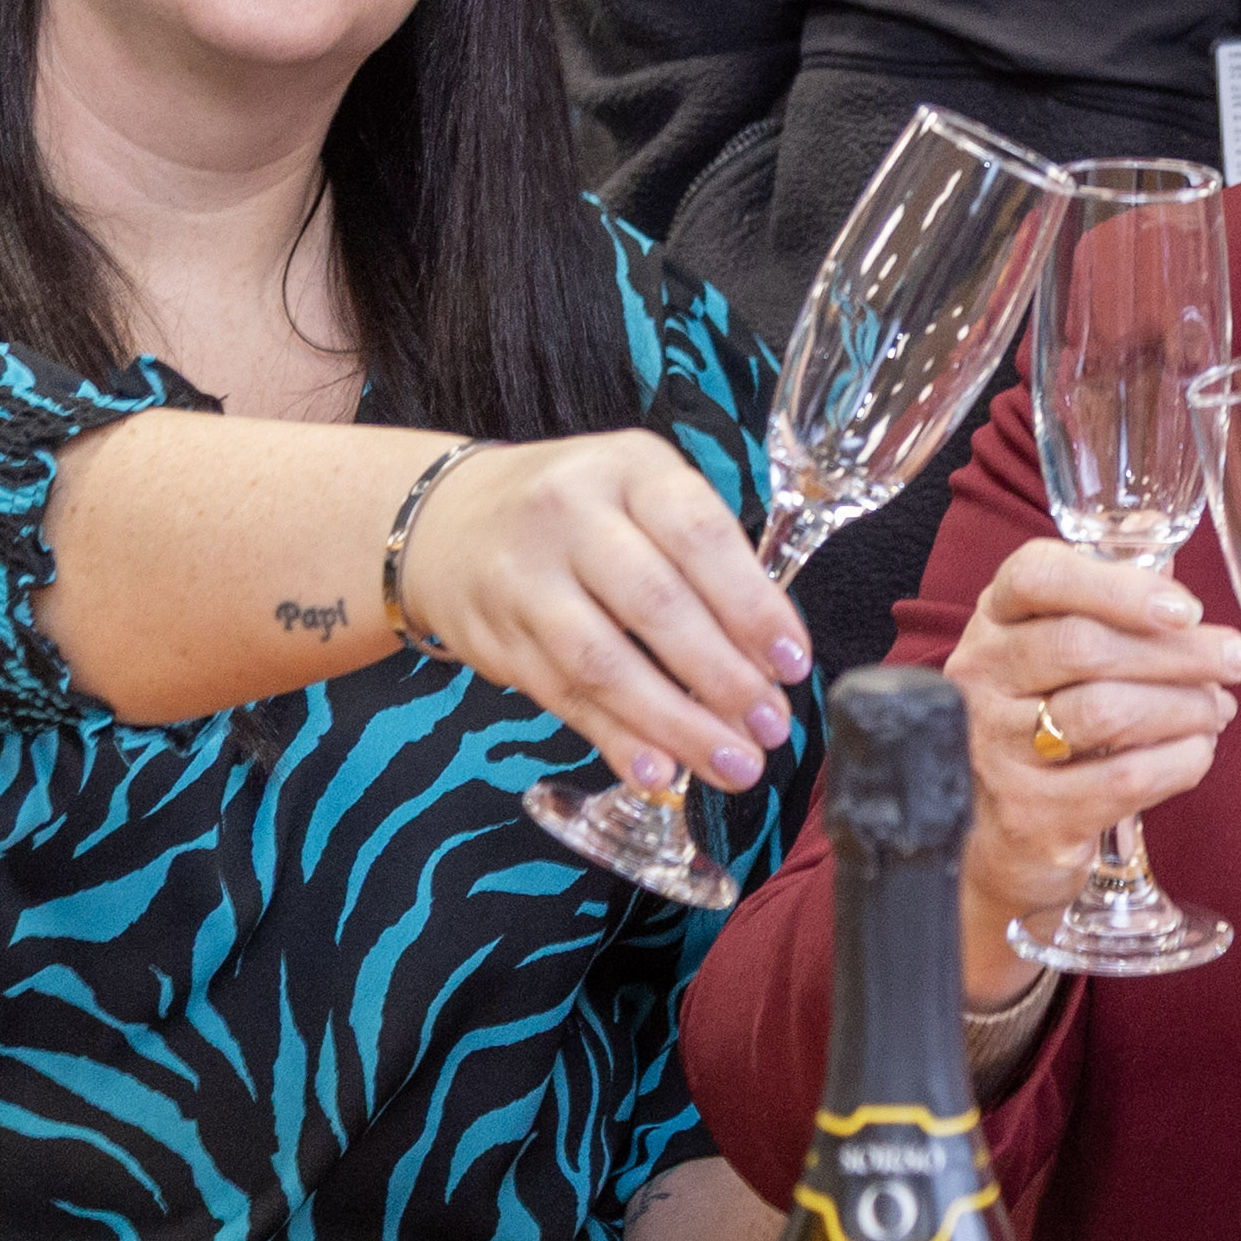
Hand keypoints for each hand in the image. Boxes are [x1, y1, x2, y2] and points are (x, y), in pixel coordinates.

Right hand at [397, 431, 810, 798]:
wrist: (447, 521)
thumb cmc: (580, 510)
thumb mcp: (641, 492)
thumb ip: (703, 555)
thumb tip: (771, 655)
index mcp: (629, 469)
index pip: (699, 536)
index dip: (752, 605)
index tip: (793, 662)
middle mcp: (570, 516)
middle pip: (655, 605)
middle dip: (723, 677)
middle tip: (771, 725)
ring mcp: (524, 579)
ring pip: (605, 662)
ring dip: (676, 724)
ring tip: (734, 763)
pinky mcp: (497, 639)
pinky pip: (564, 697)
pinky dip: (615, 739)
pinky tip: (658, 771)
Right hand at [943, 539, 1240, 1003]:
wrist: (995, 831)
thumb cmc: (1043, 714)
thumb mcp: (1054, 645)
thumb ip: (1106, 600)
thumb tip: (1166, 563)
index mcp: (994, 618)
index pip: (1038, 577)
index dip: (1119, 587)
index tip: (1187, 608)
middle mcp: (981, 677)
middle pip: (1085, 646)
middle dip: (1182, 652)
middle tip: (1239, 661)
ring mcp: (996, 749)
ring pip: (1106, 713)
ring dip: (1184, 707)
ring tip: (1218, 709)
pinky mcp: (1027, 814)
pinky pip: (1123, 780)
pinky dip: (1178, 762)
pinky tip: (1197, 752)